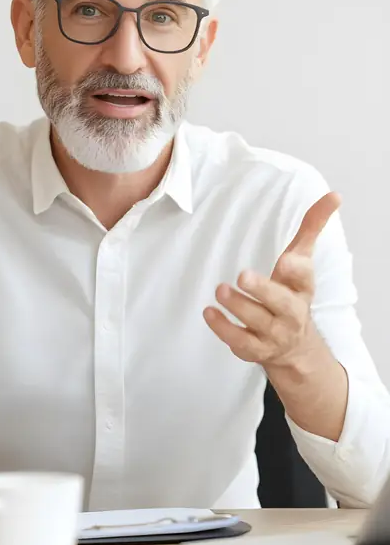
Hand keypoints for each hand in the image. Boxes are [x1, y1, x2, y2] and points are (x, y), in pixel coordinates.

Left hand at [203, 192, 341, 369]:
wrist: (296, 346)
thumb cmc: (293, 292)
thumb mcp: (302, 261)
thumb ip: (312, 227)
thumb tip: (334, 195)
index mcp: (303, 288)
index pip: (304, 277)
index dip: (296, 269)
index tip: (287, 260)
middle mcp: (291, 312)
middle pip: (280, 302)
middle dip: (263, 290)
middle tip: (242, 276)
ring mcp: (274, 333)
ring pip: (257, 322)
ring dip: (238, 306)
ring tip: (220, 290)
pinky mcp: (255, 349)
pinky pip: (240, 342)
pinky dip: (224, 329)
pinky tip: (209, 312)